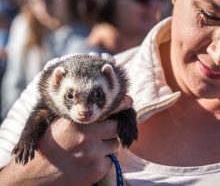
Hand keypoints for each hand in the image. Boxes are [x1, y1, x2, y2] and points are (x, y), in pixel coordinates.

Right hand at [0, 95, 132, 185]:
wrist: (36, 175)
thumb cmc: (48, 145)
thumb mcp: (61, 124)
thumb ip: (80, 116)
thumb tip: (96, 110)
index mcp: (78, 121)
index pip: (107, 109)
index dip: (120, 104)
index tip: (129, 101)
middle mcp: (88, 135)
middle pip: (116, 127)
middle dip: (112, 129)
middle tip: (104, 132)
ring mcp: (94, 153)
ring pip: (115, 145)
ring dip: (108, 145)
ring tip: (93, 148)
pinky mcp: (96, 170)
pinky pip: (110, 161)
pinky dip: (103, 161)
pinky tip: (90, 162)